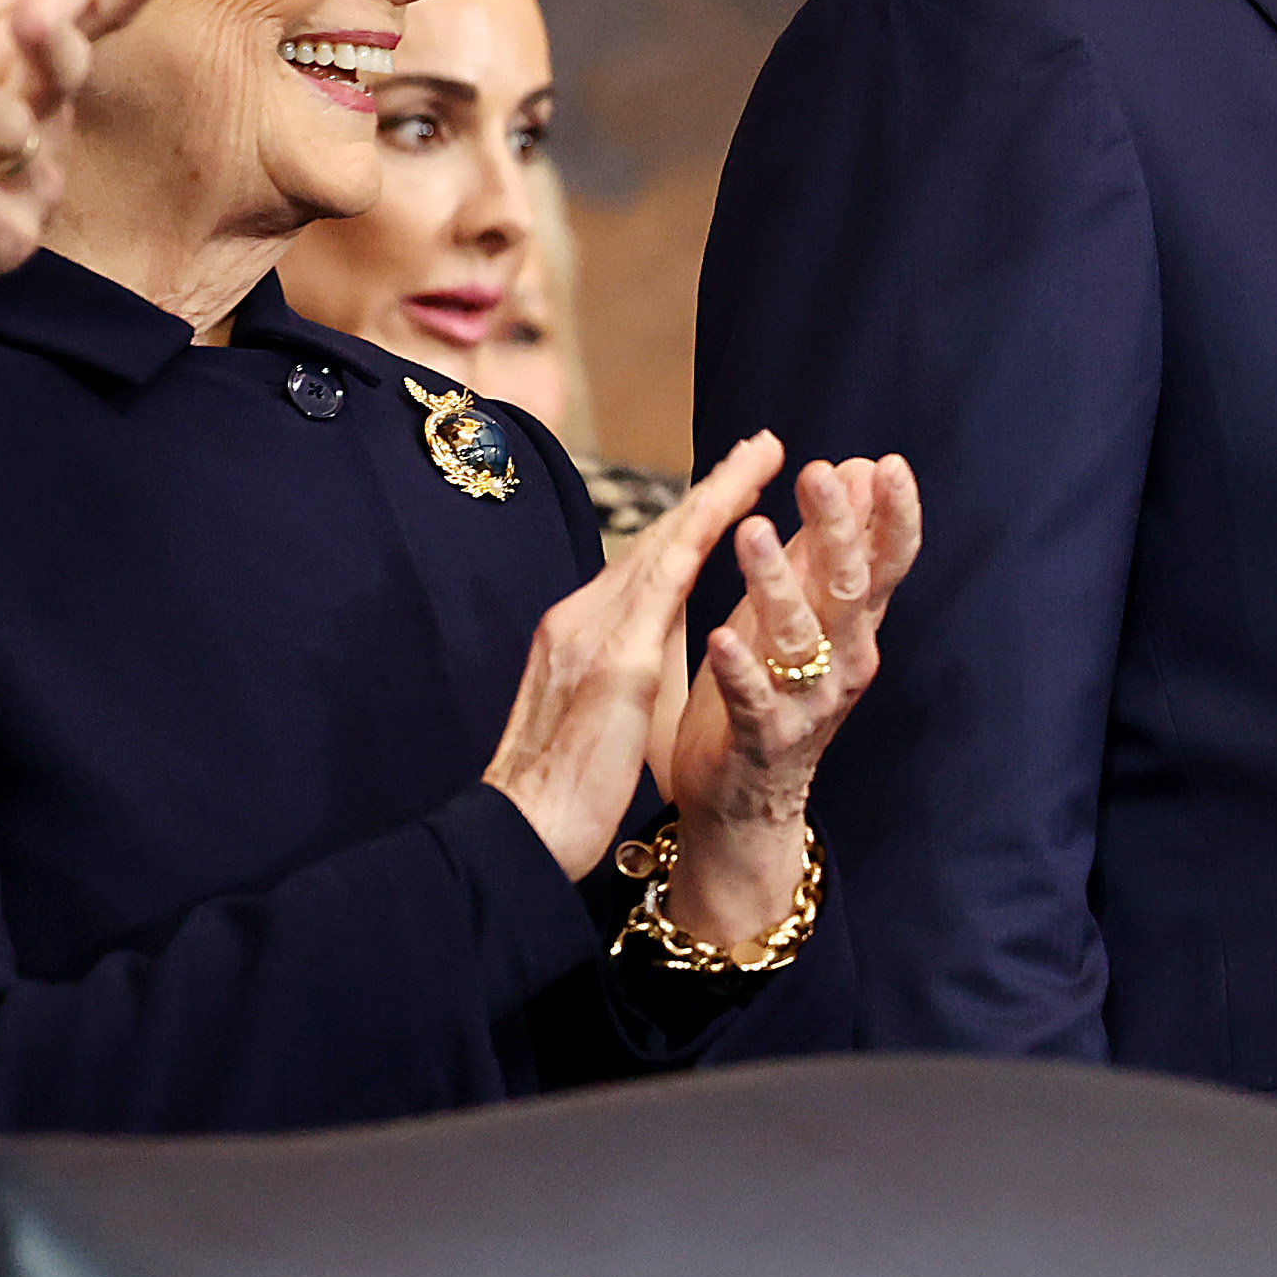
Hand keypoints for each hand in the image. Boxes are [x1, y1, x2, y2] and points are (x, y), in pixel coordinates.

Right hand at [479, 430, 785, 878]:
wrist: (516, 832)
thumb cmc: (556, 787)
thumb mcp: (595, 705)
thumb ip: (626, 658)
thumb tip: (659, 628)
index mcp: (581, 630)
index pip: (648, 560)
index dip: (693, 518)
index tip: (734, 481)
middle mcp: (582, 617)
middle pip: (658, 537)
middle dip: (713, 488)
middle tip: (761, 444)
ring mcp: (594, 635)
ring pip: (664, 546)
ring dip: (715, 496)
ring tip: (759, 458)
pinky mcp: (614, 665)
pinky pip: (664, 590)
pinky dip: (697, 544)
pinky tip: (730, 516)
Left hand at [658, 455, 923, 947]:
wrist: (746, 802)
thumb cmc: (768, 691)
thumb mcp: (798, 613)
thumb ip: (822, 551)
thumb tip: (855, 469)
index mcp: (854, 628)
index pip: (889, 564)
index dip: (895, 516)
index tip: (887, 464)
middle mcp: (844, 662)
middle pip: (851, 589)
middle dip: (837, 528)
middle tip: (819, 473)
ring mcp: (808, 704)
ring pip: (800, 637)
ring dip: (776, 583)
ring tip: (751, 531)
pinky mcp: (764, 740)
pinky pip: (754, 700)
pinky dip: (738, 668)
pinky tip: (720, 637)